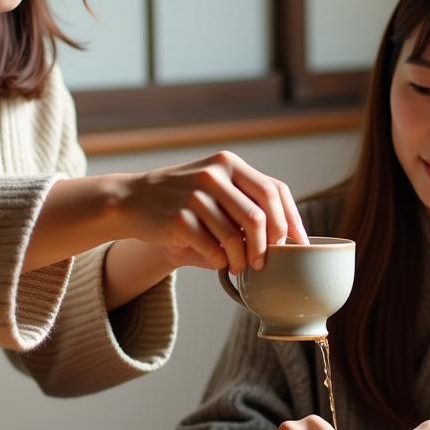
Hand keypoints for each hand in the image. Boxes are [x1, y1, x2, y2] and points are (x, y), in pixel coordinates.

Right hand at [114, 151, 307, 274]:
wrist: (131, 201)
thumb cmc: (181, 201)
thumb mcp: (214, 189)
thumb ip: (244, 204)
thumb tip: (284, 239)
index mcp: (229, 164)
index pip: (274, 190)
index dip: (291, 219)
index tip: (297, 243)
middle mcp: (214, 174)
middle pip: (260, 214)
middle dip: (270, 244)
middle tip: (266, 261)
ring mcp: (195, 194)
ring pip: (236, 236)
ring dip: (243, 259)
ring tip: (240, 266)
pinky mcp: (178, 217)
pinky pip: (212, 248)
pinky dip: (219, 261)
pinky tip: (217, 262)